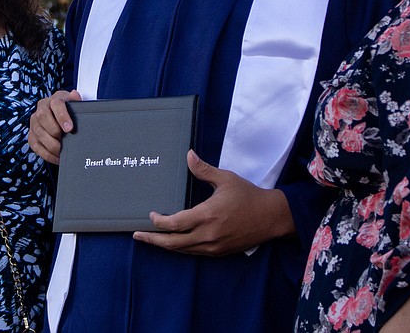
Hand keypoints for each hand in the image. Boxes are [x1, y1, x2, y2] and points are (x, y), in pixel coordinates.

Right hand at [27, 89, 81, 164]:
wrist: (59, 118)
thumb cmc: (68, 113)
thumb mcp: (74, 105)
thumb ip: (76, 101)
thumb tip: (75, 95)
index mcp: (53, 100)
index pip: (56, 104)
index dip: (62, 116)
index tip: (69, 128)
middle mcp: (41, 109)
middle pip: (42, 117)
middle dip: (54, 131)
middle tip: (65, 140)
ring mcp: (34, 122)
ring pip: (38, 132)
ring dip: (51, 144)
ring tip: (62, 150)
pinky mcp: (31, 136)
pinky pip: (36, 146)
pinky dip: (47, 154)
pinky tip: (57, 156)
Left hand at [132, 150, 292, 255]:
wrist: (272, 217)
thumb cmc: (248, 196)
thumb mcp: (226, 179)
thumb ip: (203, 169)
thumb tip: (188, 155)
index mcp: (207, 216)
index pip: (174, 224)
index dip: (158, 222)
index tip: (151, 214)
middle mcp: (207, 235)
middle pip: (173, 243)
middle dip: (153, 240)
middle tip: (137, 235)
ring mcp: (213, 247)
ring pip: (183, 250)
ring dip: (165, 245)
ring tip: (151, 239)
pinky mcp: (219, 252)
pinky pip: (194, 252)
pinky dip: (181, 248)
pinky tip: (174, 242)